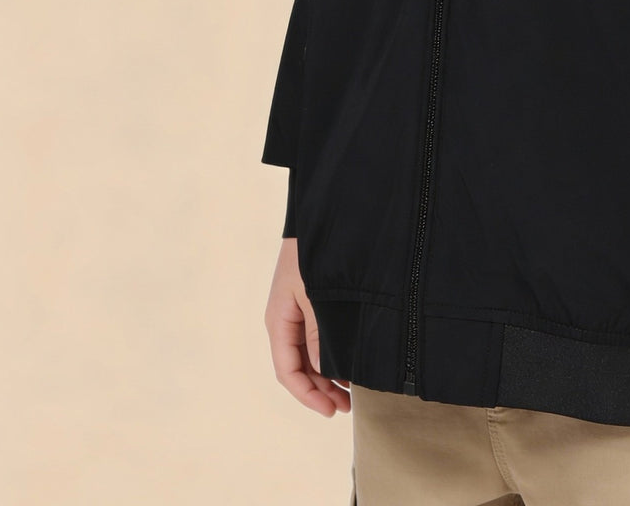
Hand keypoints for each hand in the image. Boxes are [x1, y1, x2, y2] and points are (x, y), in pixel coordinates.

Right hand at [264, 238, 351, 416]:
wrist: (317, 218)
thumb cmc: (313, 254)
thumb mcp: (315, 295)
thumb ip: (319, 332)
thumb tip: (324, 370)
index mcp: (278, 321)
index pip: (288, 371)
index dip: (307, 394)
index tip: (330, 410)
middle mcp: (285, 322)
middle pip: (299, 368)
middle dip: (320, 390)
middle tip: (347, 407)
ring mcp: (297, 314)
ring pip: (309, 357)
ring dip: (327, 377)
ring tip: (350, 395)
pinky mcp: (310, 306)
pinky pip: (317, 341)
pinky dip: (331, 357)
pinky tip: (348, 368)